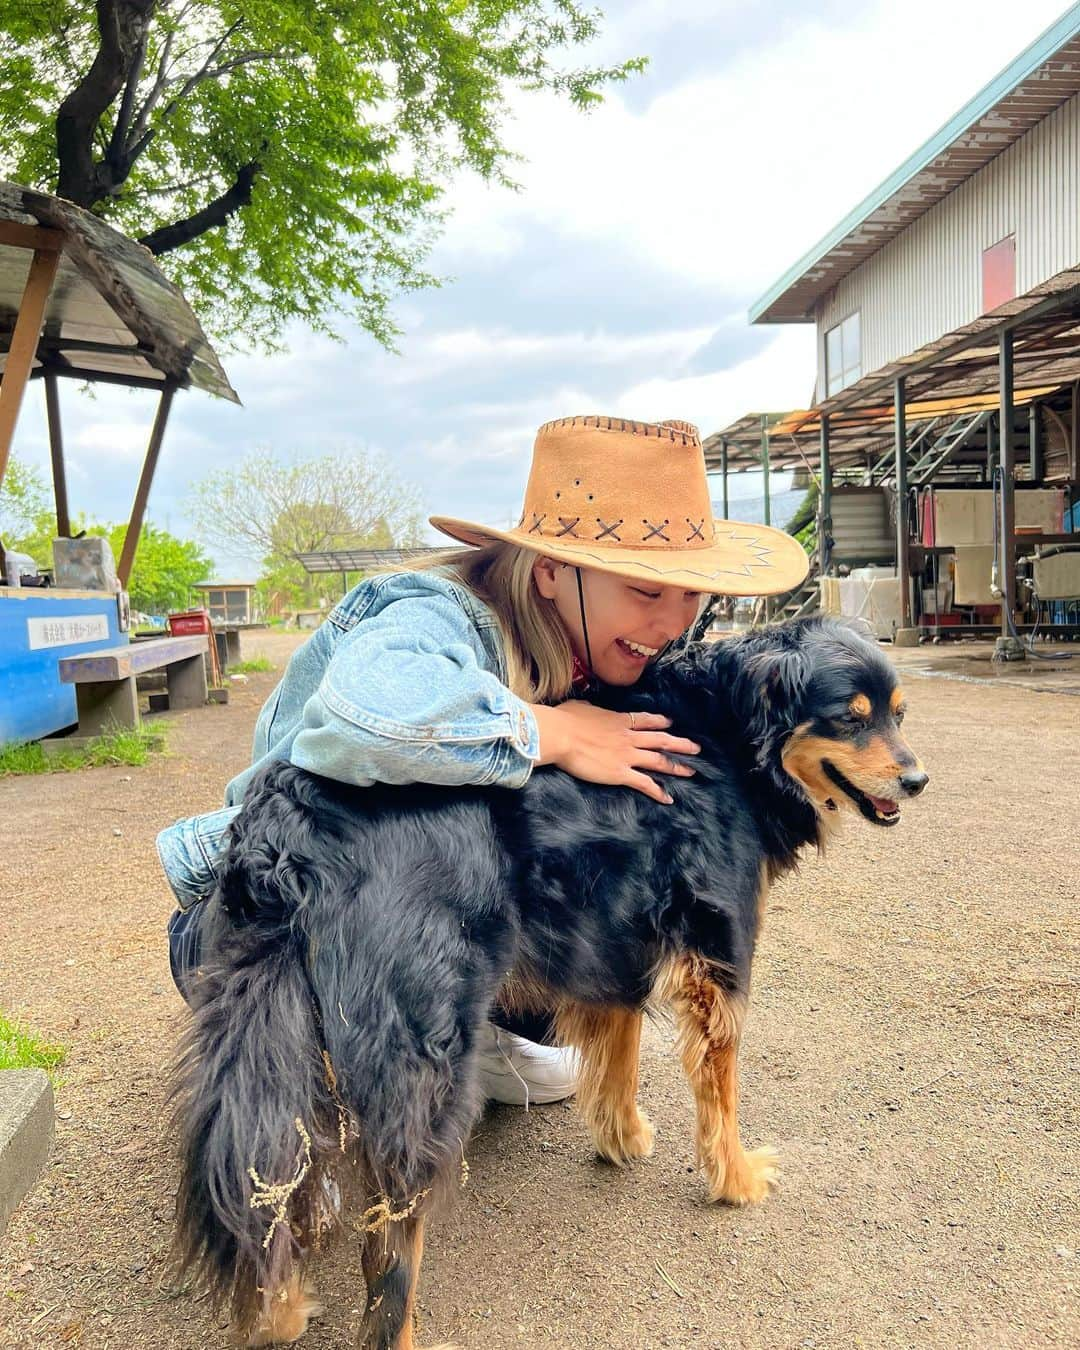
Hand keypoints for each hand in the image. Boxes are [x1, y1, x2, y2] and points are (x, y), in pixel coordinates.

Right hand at [530, 700, 699, 804]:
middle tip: (696, 748)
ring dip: (676, 767)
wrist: (561, 735)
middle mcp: (628, 737)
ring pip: (659, 761)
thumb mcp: (580, 707)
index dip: (660, 722)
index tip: (671, 723)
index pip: (646, 720)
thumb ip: (589, 709)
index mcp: (618, 720)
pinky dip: (658, 792)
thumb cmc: (565, 719)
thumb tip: (585, 710)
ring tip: (691, 771)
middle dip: (680, 744)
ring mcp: (627, 755)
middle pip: (661, 740)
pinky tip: (668, 799)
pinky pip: (644, 784)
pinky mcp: (620, 773)